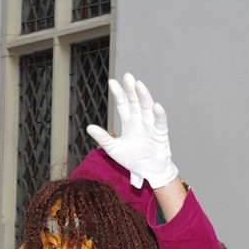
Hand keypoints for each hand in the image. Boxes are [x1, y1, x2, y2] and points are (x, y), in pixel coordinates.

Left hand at [86, 73, 178, 189]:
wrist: (148, 172)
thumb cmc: (132, 159)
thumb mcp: (113, 149)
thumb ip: (103, 138)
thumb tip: (88, 127)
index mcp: (129, 122)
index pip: (123, 105)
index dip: (118, 94)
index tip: (112, 82)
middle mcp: (140, 121)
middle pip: (135, 102)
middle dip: (131, 90)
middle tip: (127, 76)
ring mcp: (151, 126)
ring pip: (147, 108)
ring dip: (144, 96)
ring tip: (139, 85)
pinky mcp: (160, 134)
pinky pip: (160, 123)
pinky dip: (159, 115)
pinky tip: (156, 106)